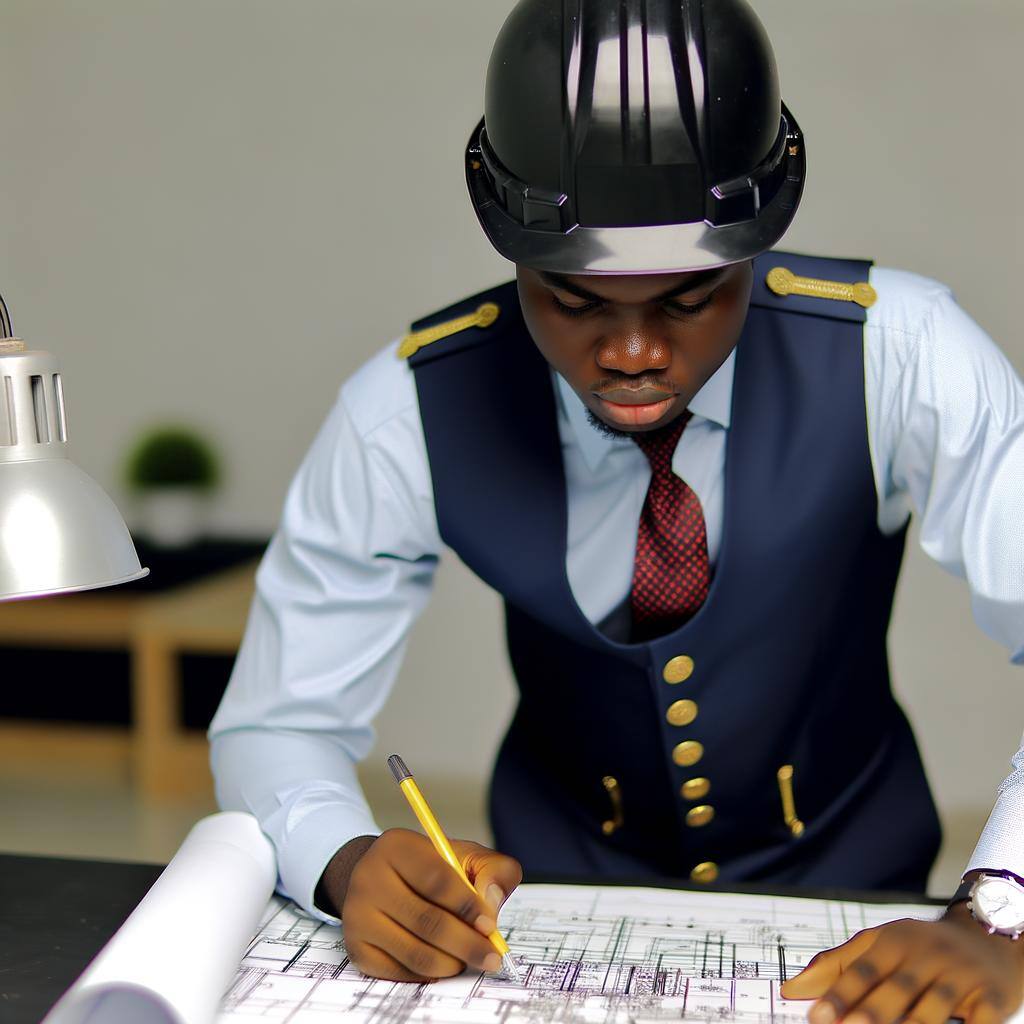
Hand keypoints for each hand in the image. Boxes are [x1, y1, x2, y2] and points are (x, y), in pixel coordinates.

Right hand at [320, 828, 522, 981]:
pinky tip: (443, 963)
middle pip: (426, 921)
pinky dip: (429, 974)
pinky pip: (400, 973)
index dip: (467, 906)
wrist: (383, 880)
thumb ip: (492, 869)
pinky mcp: (355, 947)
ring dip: (451, 962)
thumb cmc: (431, 869)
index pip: (436, 879)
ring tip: (468, 958)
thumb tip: (491, 898)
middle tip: (491, 957)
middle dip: (467, 944)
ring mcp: (357, 915)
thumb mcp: (464, 856)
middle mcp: (369, 878)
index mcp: (396, 846)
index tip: (491, 926)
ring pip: (415, 952)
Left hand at [780, 906, 1023, 1023]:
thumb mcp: (878, 943)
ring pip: (934, 1007)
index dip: (840, 994)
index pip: (863, 970)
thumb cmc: (921, 946)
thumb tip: (790, 990)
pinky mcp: (994, 998)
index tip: (816, 1016)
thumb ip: (835, 966)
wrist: (988, 935)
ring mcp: (962, 976)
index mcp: (895, 941)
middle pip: (896, 988)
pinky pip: (980, 1021)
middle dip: (871, 1013)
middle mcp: (928, 955)